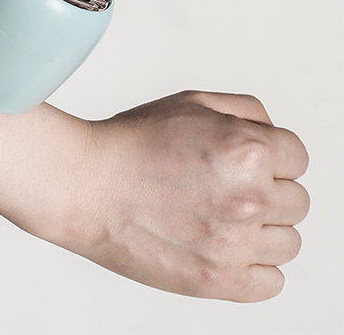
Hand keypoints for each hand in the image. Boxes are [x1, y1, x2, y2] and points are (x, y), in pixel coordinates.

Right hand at [54, 91, 309, 301]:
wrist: (84, 184)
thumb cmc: (130, 143)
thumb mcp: (191, 102)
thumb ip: (247, 110)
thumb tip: (275, 135)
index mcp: (247, 150)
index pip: (298, 157)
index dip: (272, 156)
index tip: (248, 164)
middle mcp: (249, 198)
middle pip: (296, 201)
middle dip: (268, 190)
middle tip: (226, 188)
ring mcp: (234, 243)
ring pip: (288, 241)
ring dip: (262, 228)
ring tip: (220, 217)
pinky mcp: (217, 280)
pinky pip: (271, 281)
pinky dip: (256, 267)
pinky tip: (226, 247)